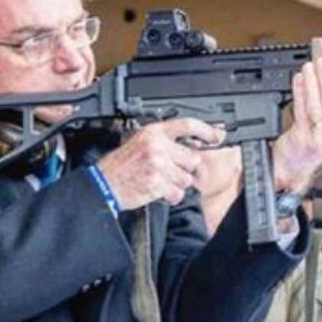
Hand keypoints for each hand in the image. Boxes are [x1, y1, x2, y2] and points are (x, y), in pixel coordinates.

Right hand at [97, 118, 224, 209]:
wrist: (103, 183)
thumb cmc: (122, 164)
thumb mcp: (141, 142)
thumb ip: (166, 141)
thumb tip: (196, 144)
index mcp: (153, 132)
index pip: (187, 125)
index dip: (206, 130)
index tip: (218, 136)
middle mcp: (157, 146)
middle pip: (193, 158)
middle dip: (185, 168)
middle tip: (169, 170)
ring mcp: (157, 165)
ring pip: (187, 178)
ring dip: (177, 184)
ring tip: (160, 181)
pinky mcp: (156, 183)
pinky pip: (177, 193)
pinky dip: (171, 196)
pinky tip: (158, 191)